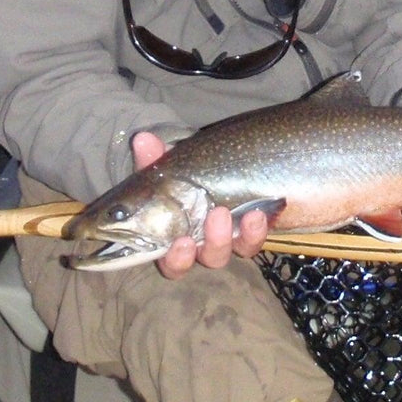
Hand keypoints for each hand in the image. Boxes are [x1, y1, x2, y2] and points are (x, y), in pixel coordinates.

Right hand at [131, 131, 268, 279]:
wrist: (228, 166)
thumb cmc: (190, 172)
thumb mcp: (171, 165)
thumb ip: (155, 158)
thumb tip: (143, 139)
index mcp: (175, 237)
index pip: (170, 261)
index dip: (174, 259)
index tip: (181, 242)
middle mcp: (202, 245)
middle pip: (204, 260)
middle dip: (212, 243)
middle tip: (214, 216)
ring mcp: (228, 241)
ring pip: (228, 253)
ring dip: (227, 236)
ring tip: (227, 212)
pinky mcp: (251, 233)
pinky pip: (252, 241)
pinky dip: (256, 230)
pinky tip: (258, 214)